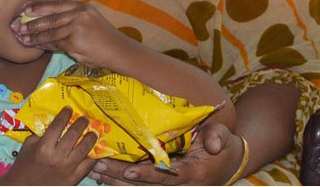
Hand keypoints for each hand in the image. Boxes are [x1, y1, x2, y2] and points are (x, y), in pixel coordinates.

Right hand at [0, 106, 97, 184]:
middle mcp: (57, 157)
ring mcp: (66, 169)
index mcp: (43, 147)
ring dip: (91, 138)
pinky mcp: (73, 179)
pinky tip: (95, 150)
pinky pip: (88, 165)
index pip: (58, 125)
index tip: (69, 109)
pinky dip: (93, 156)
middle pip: (74, 134)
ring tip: (93, 133)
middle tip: (85, 119)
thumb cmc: (24, 165)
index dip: (65, 114)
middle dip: (81, 123)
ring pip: (84, 149)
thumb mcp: (28, 145)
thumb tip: (56, 123)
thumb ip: (42, 133)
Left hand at [13, 0, 125, 68]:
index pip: (55, 5)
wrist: (118, 50)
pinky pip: (55, 44)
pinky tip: (37, 46)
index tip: (25, 11)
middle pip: (49, 18)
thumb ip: (72, 16)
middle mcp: (79, 14)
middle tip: (18, 27)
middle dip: (32, 23)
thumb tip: (47, 18)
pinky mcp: (74, 42)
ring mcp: (77, 27)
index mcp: (81, 6)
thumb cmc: (103, 37)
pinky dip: (44, 46)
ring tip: (24, 39)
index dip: (38, 8)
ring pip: (50, 32)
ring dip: (35, 37)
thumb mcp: (90, 19)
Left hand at [87, 123, 243, 185]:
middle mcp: (179, 186)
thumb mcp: (223, 138)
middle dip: (120, 177)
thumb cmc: (223, 147)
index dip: (147, 175)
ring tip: (93, 170)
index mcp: (192, 175)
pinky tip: (102, 176)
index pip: (167, 177)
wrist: (227, 164)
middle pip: (145, 186)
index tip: (128, 170)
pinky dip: (120, 183)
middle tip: (97, 164)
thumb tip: (213, 143)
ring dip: (115, 181)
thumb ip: (217, 138)